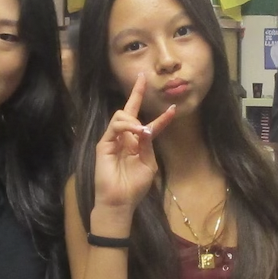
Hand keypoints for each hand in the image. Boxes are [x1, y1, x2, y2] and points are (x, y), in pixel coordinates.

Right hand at [94, 73, 175, 212]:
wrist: (120, 201)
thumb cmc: (135, 186)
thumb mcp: (149, 164)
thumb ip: (148, 145)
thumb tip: (146, 127)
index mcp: (137, 143)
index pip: (149, 124)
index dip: (161, 117)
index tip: (173, 109)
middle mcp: (125, 138)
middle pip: (130, 110)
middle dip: (136, 93)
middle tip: (142, 77)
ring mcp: (113, 139)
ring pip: (122, 115)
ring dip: (134, 120)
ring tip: (141, 132)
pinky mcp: (104, 144)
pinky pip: (115, 126)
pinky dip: (126, 126)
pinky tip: (135, 132)